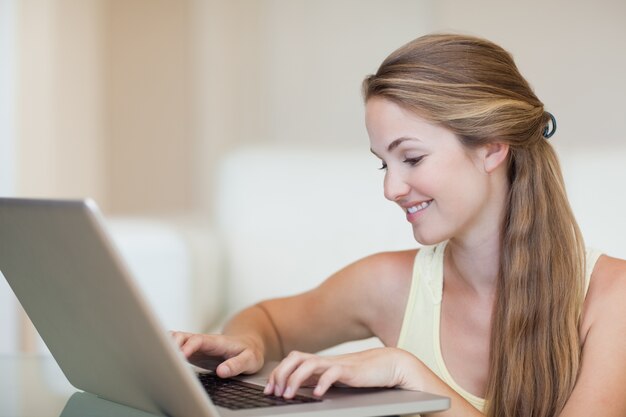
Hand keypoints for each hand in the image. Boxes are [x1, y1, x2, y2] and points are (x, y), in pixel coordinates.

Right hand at [170, 331, 263, 377]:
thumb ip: (236, 365)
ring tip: (161, 358)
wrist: (248, 344)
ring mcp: (198, 345)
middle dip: (172, 344)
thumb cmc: (249, 351)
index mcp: (217, 342)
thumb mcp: (250, 360)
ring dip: (168, 345)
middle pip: (183, 336)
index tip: (181, 356)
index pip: (199, 340)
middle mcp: (205, 341)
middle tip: (167, 358)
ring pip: (178, 339)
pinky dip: (169, 349)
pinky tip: (163, 358)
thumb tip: (221, 371)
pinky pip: (178, 346)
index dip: (188, 346)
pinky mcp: (194, 351)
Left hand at [264, 347, 421, 398]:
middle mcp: (326, 360)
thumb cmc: (363, 374)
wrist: (389, 364)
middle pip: (295, 358)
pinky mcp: (350, 370)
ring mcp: (337, 363)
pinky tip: (317, 395)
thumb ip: (319, 380)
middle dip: (281, 374)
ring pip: (308, 363)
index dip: (278, 373)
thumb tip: (300, 389)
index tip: (269, 390)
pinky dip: (322, 383)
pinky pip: (332, 373)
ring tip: (288, 395)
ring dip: (294, 379)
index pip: (292, 360)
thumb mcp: (336, 378)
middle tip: (275, 392)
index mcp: (321, 362)